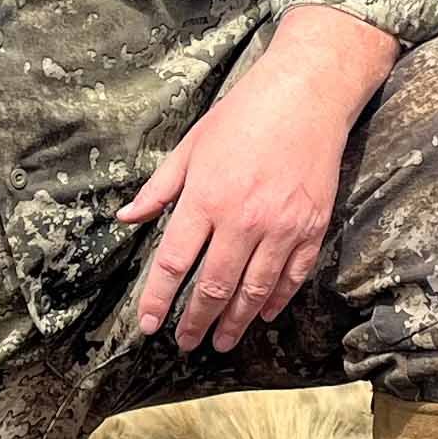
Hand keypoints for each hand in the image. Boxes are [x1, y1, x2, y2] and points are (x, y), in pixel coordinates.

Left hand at [117, 6, 398, 351]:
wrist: (308, 95)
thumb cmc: (243, 115)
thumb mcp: (191, 147)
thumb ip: (159, 189)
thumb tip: (126, 218)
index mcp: (206, 199)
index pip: (173, 263)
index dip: (157, 299)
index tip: (148, 325)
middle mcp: (242, 220)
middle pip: (212, 287)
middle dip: (196, 322)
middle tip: (186, 343)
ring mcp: (281, 227)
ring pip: (254, 291)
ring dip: (234, 321)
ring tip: (221, 341)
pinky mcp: (312, 227)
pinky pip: (292, 276)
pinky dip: (276, 300)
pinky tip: (263, 315)